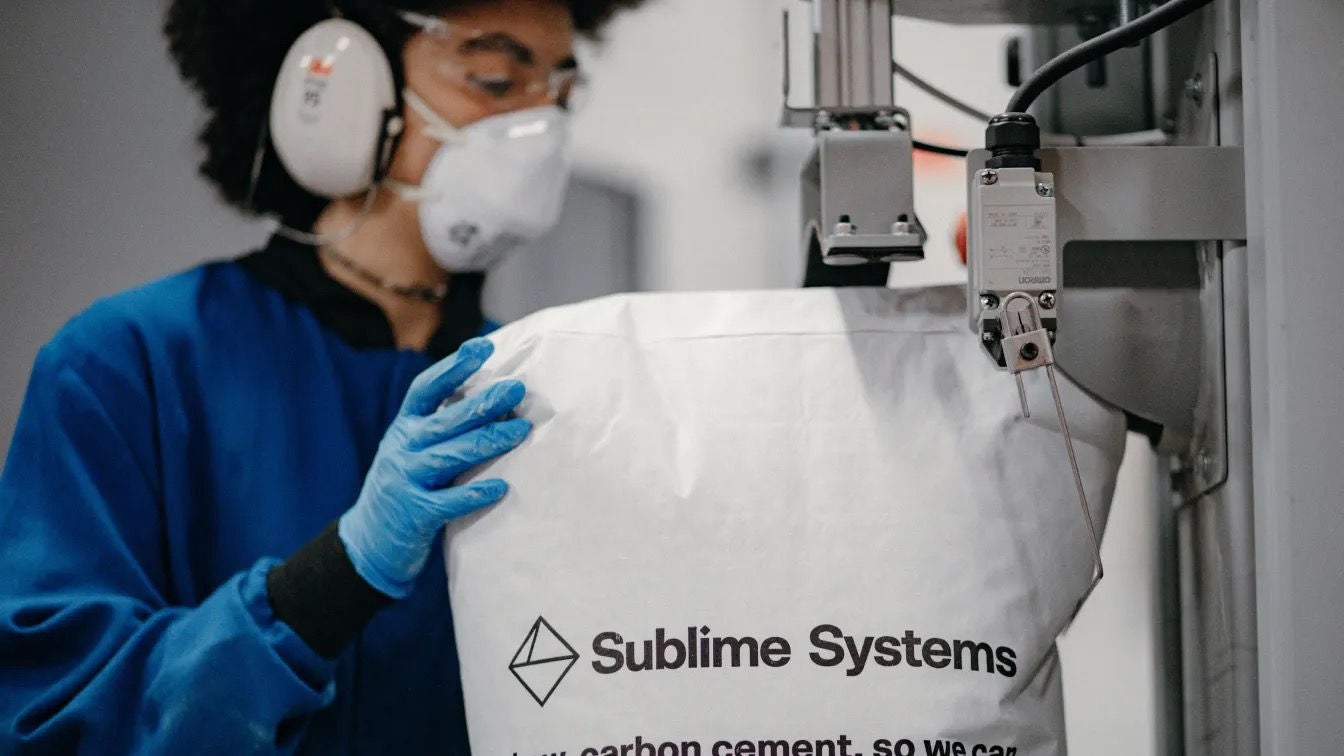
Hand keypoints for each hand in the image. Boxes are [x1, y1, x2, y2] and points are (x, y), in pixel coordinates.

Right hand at [338, 338, 528, 597]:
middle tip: (516, 389)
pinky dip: (475, 494)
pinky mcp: (415, 514)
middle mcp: (403, 448)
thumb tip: (492, 397)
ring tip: (520, 431)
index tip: (482, 346)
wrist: (367, 541)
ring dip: (488, 442)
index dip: (454, 366)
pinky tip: (501, 487)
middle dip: (483, 403)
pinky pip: (449, 502)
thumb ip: (440, 426)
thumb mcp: (412, 448)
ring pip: (451, 456)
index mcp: (404, 427)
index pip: (426, 388)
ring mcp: (406, 480)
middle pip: (446, 420)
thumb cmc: (405, 485)